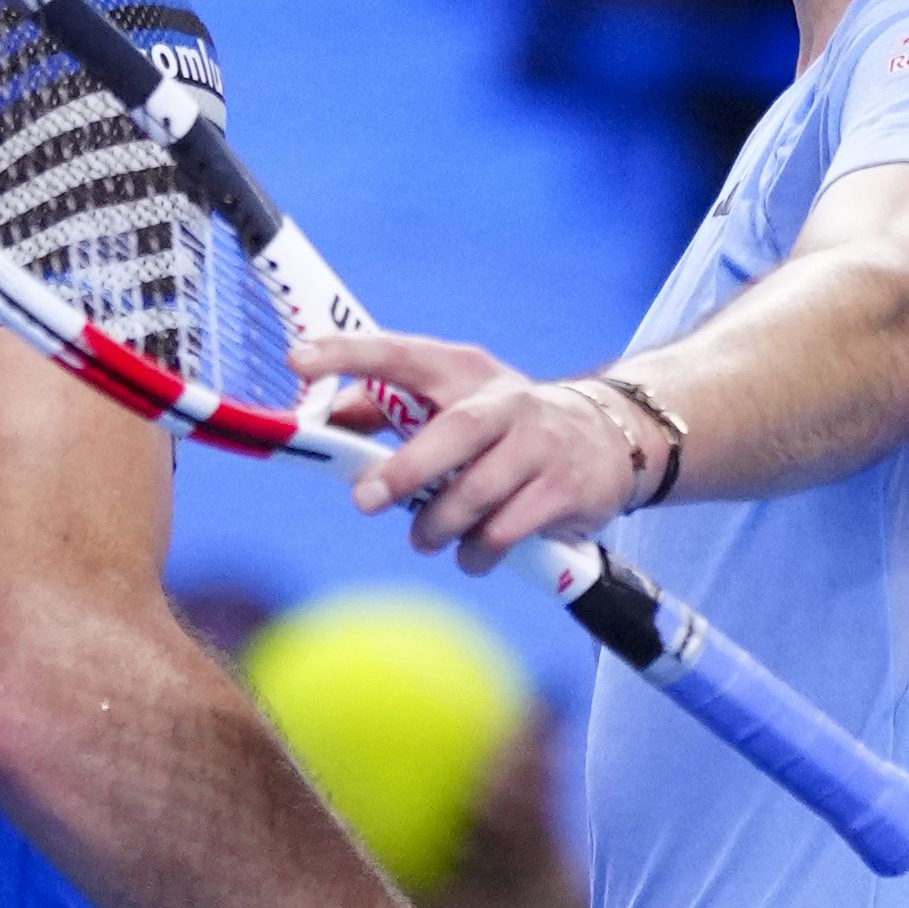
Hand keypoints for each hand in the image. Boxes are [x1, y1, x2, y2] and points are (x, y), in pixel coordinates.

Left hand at [293, 332, 646, 575]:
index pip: (400, 353)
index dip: (349, 353)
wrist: (609, 437)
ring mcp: (539, 445)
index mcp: (463, 371)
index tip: (299, 358)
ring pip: (478, 494)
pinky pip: (507, 531)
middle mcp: (504, 402)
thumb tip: (323, 417)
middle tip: (365, 502)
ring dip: (439, 527)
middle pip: (454, 432)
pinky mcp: (564, 489)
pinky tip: (472, 555)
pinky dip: (477, 552)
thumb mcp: (453, 400)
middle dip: (406, 470)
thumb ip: (386, 406)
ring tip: (425, 539)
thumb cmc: (504, 422)